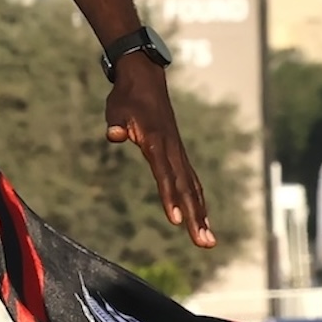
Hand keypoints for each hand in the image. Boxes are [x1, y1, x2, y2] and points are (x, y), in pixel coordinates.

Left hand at [105, 60, 216, 249]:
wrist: (144, 78)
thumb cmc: (127, 97)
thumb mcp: (116, 108)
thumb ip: (116, 123)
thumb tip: (114, 134)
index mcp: (156, 142)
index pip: (164, 175)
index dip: (169, 197)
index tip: (175, 220)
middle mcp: (172, 150)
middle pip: (185, 188)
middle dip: (194, 217)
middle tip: (204, 243)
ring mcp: (177, 152)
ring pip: (192, 188)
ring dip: (201, 215)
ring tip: (208, 241)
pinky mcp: (177, 154)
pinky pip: (191, 181)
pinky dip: (198, 200)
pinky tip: (203, 218)